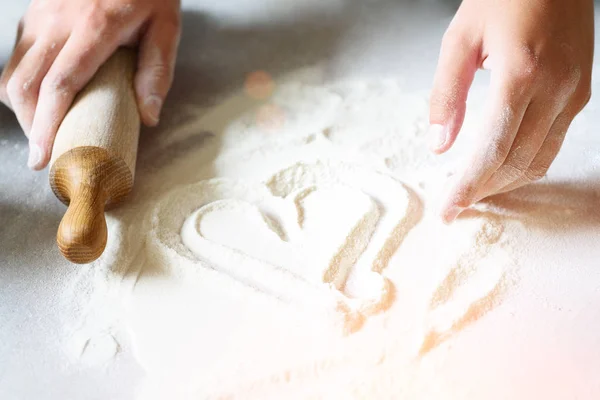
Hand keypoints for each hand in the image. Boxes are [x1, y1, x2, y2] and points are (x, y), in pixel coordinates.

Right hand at [0, 0, 180, 169]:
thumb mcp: (165, 28)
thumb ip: (157, 72)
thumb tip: (147, 117)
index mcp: (94, 27)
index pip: (60, 83)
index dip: (47, 124)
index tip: (42, 155)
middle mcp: (58, 20)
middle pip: (24, 83)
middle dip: (29, 125)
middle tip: (42, 153)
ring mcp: (40, 15)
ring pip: (13, 71)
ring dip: (22, 108)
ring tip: (42, 131)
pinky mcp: (34, 14)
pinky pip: (17, 56)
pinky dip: (21, 85)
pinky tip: (40, 100)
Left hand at [429, 0, 593, 222]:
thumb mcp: (459, 39)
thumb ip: (446, 94)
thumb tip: (439, 146)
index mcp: (520, 74)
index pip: (491, 151)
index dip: (467, 186)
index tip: (448, 210)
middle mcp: (554, 89)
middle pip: (516, 163)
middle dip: (482, 191)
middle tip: (456, 205)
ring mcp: (573, 93)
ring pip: (539, 161)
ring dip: (504, 184)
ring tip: (474, 192)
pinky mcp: (580, 92)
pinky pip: (553, 144)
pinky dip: (526, 165)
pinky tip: (501, 169)